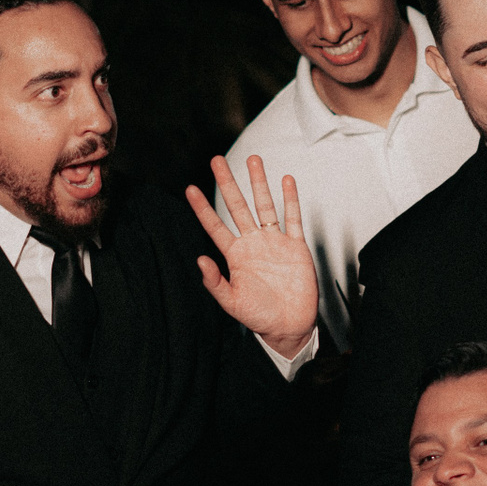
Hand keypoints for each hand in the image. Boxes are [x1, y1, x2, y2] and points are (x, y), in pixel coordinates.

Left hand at [184, 155, 318, 358]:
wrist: (289, 325)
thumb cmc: (259, 316)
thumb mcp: (231, 302)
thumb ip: (215, 282)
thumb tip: (199, 260)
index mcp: (235, 255)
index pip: (215, 226)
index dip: (203, 208)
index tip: (190, 189)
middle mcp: (253, 243)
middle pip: (238, 206)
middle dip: (228, 183)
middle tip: (217, 161)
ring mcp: (274, 242)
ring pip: (265, 206)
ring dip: (259, 183)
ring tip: (254, 160)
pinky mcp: (296, 246)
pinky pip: (292, 218)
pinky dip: (290, 199)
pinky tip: (286, 181)